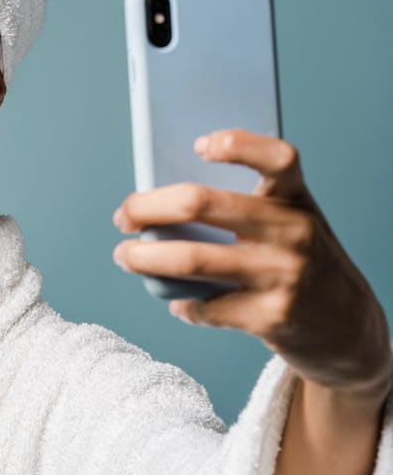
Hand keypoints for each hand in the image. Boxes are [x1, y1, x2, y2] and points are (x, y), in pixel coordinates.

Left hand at [112, 129, 391, 399]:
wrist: (350, 330)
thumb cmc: (303, 264)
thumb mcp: (291, 225)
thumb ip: (247, 208)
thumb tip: (165, 205)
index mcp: (296, 200)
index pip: (277, 157)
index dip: (237, 144)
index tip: (199, 146)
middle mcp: (293, 232)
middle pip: (202, 203)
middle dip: (148, 207)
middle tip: (124, 215)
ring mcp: (283, 275)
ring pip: (191, 259)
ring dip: (145, 259)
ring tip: (125, 257)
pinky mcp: (272, 317)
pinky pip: (206, 306)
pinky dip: (183, 305)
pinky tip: (179, 302)